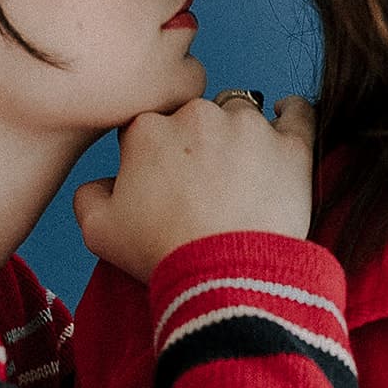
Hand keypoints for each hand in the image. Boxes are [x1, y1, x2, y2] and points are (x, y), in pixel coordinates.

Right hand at [73, 95, 314, 282]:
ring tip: (244, 172)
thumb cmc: (162, 253)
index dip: (152, 155)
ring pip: (241, 114)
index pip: (148, 127)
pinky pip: (299, 112)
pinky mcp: (291, 144)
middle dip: (196, 143)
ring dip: (240, 134)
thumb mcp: (98, 232)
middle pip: (195, 117)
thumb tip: (102, 183)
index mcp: (147, 130)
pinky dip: (294, 113)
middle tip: (203, 186)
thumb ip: (88, 196)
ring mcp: (248, 126)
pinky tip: (288, 119)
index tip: (163, 182)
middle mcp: (197, 115)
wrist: (225, 276)